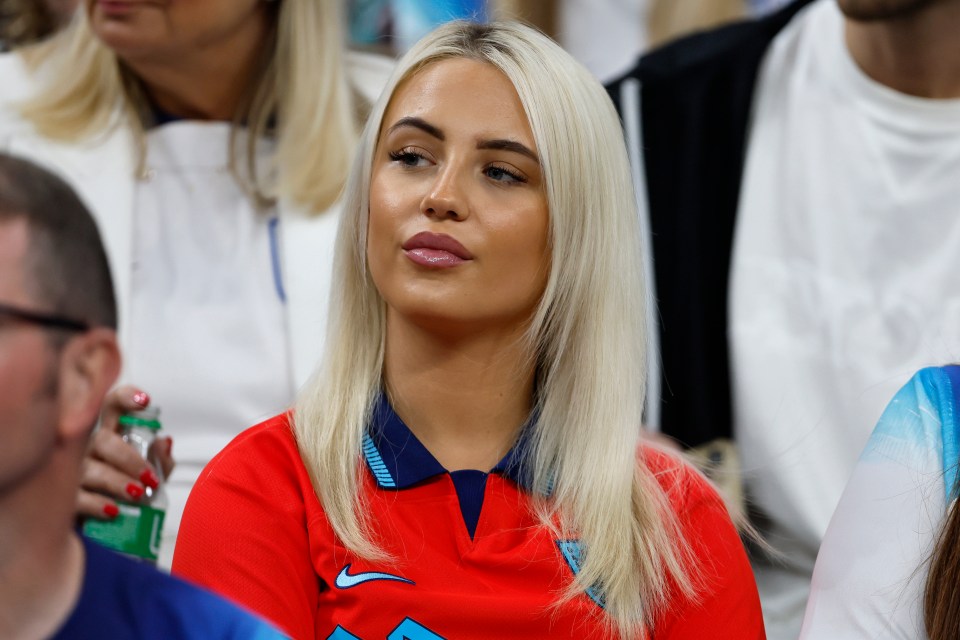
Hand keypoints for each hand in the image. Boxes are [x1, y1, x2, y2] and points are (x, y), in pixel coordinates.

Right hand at [77, 385, 174, 519]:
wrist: (108, 528)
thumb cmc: (129, 492)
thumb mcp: (152, 476)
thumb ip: (161, 460)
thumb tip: (164, 443)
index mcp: (112, 434)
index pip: (112, 405)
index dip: (126, 397)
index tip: (145, 401)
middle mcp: (88, 446)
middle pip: (103, 440)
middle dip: (130, 458)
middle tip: (150, 477)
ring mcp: (71, 470)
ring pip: (90, 469)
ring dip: (117, 482)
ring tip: (137, 495)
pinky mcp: (63, 498)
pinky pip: (77, 498)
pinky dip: (98, 504)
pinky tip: (113, 510)